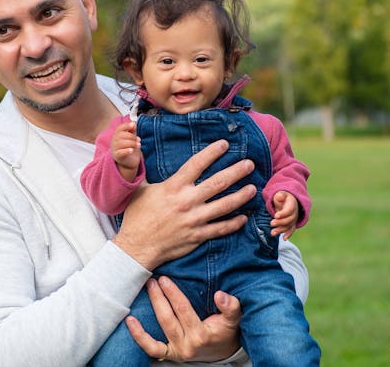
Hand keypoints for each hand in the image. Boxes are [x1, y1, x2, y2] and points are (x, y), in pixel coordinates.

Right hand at [111, 121, 141, 181]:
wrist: (130, 161)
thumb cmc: (130, 148)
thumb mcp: (132, 138)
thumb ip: (132, 130)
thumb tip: (133, 123)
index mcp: (117, 135)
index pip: (119, 128)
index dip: (126, 126)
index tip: (133, 125)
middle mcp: (114, 141)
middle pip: (121, 135)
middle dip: (131, 136)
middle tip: (139, 140)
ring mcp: (114, 149)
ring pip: (121, 143)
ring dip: (131, 143)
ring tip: (139, 145)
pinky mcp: (116, 156)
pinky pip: (120, 152)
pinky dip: (126, 150)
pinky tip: (132, 150)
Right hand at [113, 140, 254, 269]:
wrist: (137, 246)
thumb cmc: (137, 216)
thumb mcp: (139, 189)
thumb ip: (145, 171)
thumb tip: (139, 150)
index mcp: (173, 187)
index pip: (197, 164)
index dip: (212, 152)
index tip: (224, 144)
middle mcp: (187, 201)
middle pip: (218, 182)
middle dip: (236, 171)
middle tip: (249, 164)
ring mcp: (195, 219)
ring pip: (225, 205)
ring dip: (241, 196)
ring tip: (253, 188)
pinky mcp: (198, 236)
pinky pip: (221, 229)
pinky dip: (234, 223)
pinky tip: (243, 217)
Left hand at [126, 277, 241, 361]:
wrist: (222, 352)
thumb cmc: (225, 332)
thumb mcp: (233, 319)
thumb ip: (231, 307)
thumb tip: (221, 295)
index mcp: (202, 335)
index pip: (184, 311)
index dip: (173, 294)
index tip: (165, 279)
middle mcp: (188, 345)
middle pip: (168, 318)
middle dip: (159, 297)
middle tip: (153, 280)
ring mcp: (177, 351)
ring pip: (160, 328)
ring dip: (152, 307)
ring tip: (148, 289)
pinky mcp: (169, 354)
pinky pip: (151, 348)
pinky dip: (139, 336)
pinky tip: (130, 321)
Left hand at [270, 191, 297, 239]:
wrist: (289, 201)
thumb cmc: (282, 197)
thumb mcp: (281, 194)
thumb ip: (280, 195)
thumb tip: (279, 196)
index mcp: (292, 205)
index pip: (289, 210)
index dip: (283, 213)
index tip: (275, 215)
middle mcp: (295, 213)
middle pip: (289, 219)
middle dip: (280, 222)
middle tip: (271, 223)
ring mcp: (294, 219)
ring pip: (289, 226)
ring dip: (281, 230)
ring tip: (272, 233)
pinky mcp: (292, 224)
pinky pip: (291, 230)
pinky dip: (288, 234)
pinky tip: (284, 238)